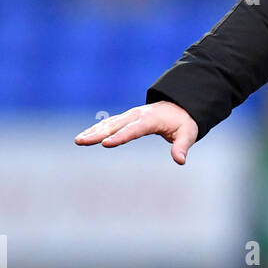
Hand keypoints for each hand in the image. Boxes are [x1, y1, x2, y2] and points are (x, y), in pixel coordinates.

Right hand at [74, 102, 198, 164]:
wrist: (180, 105)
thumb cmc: (184, 122)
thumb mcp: (188, 133)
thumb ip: (182, 146)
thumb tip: (180, 161)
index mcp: (151, 119)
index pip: (133, 130)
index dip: (120, 137)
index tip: (105, 144)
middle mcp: (137, 115)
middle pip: (115, 126)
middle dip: (98, 134)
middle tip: (81, 141)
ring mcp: (130, 115)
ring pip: (109, 124)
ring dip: (93, 131)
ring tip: (78, 140)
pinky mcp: (126, 118)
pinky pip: (109, 123)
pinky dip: (96, 129)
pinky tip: (84, 136)